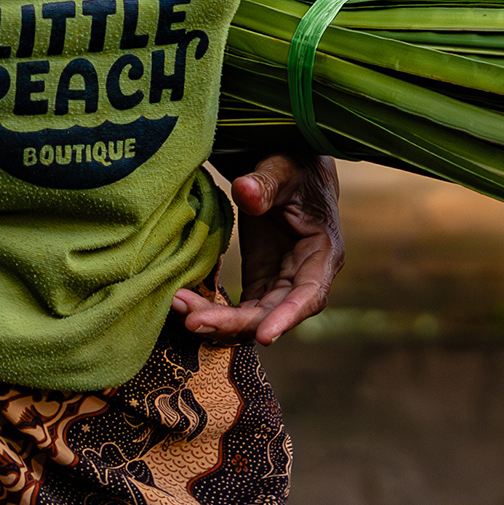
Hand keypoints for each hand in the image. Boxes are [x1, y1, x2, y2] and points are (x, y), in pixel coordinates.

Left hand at [176, 153, 341, 344]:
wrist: (287, 169)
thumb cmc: (293, 167)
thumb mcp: (282, 168)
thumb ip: (265, 182)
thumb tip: (245, 191)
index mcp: (323, 254)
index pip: (309, 295)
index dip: (287, 317)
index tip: (264, 337)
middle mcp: (304, 278)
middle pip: (273, 315)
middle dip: (235, 324)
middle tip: (194, 321)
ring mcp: (280, 284)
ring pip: (253, 319)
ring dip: (219, 321)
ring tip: (180, 310)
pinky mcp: (260, 282)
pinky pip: (240, 309)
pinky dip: (214, 311)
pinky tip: (185, 303)